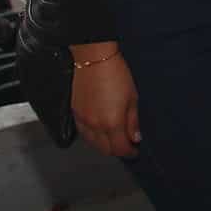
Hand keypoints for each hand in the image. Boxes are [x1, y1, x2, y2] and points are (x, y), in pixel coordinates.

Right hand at [70, 42, 139, 157]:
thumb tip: (135, 137)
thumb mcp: (132, 97)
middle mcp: (95, 125)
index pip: (120, 148)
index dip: (129, 152)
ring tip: (114, 139)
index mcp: (112, 123)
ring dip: (104, 145)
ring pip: (93, 144)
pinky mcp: (75, 113)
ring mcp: (83, 120)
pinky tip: (99, 131)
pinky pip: (83, 133)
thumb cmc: (116, 73)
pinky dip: (92, 137)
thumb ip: (133, 121)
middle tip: (126, 145)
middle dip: (117, 151)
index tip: (135, 150)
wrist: (94, 58)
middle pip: (106, 150)